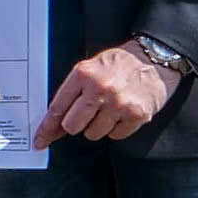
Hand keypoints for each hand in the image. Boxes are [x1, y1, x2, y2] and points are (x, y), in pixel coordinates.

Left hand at [35, 38, 186, 146]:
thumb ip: (75, 90)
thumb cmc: (121, 64)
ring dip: (99, 126)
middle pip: (72, 126)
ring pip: (93, 133)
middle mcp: (99, 88)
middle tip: (88, 114)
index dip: (47, 127)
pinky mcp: (136, 115)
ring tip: (110, 108)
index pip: (58, 107)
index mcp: (84, 74)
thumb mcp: (93, 67)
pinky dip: (117, 128)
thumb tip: (56, 122)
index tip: (40, 140)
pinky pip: (115, 135)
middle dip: (77, 124)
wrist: (156, 58)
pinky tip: (123, 113)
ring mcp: (118, 103)